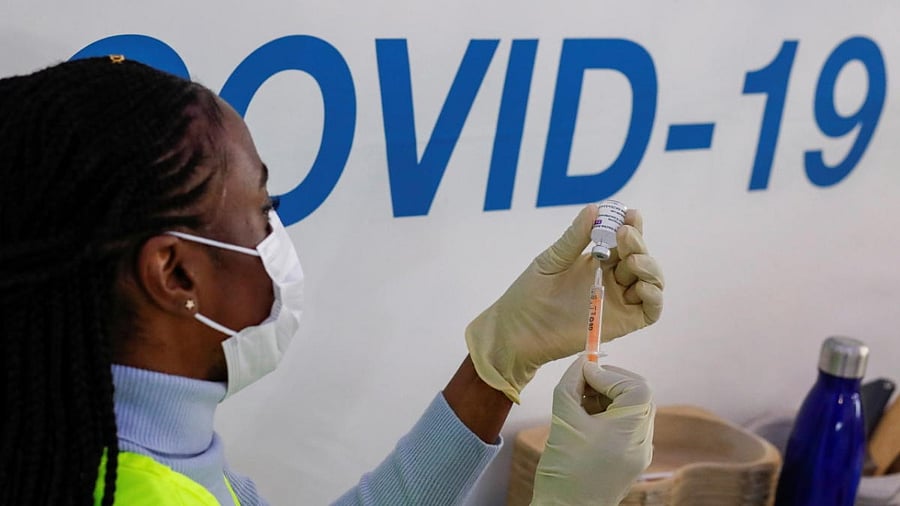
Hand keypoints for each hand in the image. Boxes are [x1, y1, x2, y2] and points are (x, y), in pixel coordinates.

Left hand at [464, 204, 663, 401]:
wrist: (517, 331)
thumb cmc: (530, 294)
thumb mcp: (552, 260)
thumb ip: (574, 238)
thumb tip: (595, 208)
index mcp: (597, 260)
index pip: (624, 240)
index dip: (632, 226)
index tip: (630, 214)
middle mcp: (612, 279)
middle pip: (639, 257)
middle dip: (637, 243)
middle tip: (624, 235)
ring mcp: (618, 301)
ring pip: (650, 281)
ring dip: (649, 267)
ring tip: (632, 260)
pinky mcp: (622, 323)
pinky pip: (650, 310)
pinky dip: (653, 296)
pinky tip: (641, 286)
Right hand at [531, 357, 654, 505]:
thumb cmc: (563, 470)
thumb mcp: (562, 419)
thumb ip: (571, 383)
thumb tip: (581, 360)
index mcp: (631, 433)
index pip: (636, 386)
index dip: (610, 374)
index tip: (584, 373)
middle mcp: (643, 442)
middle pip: (637, 395)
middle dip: (609, 383)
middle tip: (582, 383)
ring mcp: (639, 453)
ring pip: (632, 409)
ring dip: (607, 398)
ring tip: (578, 404)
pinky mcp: (630, 460)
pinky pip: (626, 426)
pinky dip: (608, 415)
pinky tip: (584, 420)